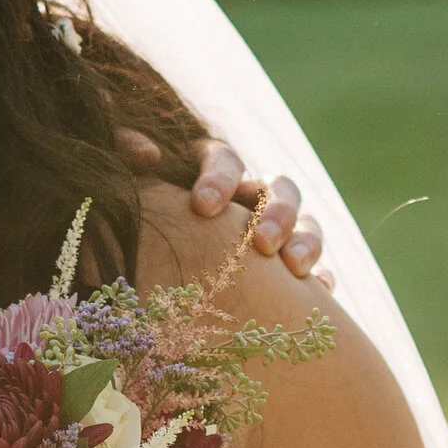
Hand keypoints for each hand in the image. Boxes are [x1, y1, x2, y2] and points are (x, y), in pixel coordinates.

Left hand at [120, 133, 330, 284]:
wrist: (157, 273)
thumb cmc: (142, 223)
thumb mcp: (131, 186)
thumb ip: (125, 154)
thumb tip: (145, 153)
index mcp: (212, 172)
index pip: (225, 159)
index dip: (220, 178)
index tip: (202, 207)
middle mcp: (252, 197)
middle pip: (279, 189)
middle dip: (275, 214)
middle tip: (260, 244)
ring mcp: (279, 232)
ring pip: (308, 224)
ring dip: (306, 241)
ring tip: (295, 268)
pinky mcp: (292, 271)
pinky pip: (318, 271)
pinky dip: (321, 280)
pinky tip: (320, 294)